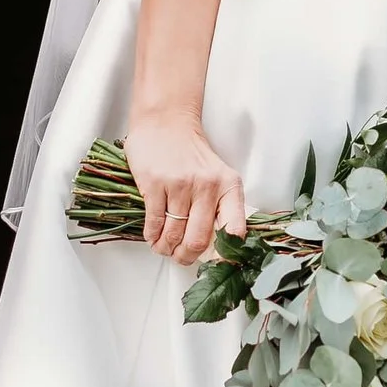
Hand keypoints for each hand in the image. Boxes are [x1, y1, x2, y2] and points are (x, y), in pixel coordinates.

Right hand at [125, 106, 248, 263]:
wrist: (165, 122)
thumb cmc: (190, 153)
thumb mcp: (217, 176)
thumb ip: (220, 206)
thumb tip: (215, 248)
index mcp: (229, 186)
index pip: (235, 230)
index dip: (225, 255)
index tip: (215, 264)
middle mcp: (208, 186)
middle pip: (199, 240)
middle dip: (186, 257)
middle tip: (180, 257)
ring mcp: (180, 184)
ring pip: (174, 234)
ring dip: (165, 248)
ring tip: (163, 247)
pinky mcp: (155, 184)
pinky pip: (155, 223)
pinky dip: (152, 236)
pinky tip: (153, 236)